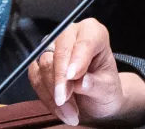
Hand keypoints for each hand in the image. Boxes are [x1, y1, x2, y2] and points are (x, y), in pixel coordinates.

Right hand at [28, 19, 144, 126]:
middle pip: (59, 51)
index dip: (77, 58)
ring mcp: (53, 48)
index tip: (73, 76)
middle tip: (64, 99)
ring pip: (44, 66)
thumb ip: (96, 84)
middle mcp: (72, 35)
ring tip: (70, 111)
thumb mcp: (108, 88)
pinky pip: (35, 79)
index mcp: (94, 33)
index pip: (85, 40)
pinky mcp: (39, 64)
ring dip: (53, 92)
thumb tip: (81, 82)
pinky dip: (46, 97)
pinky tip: (60, 109)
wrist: (96, 98)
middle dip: (60, 78)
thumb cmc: (105, 87)